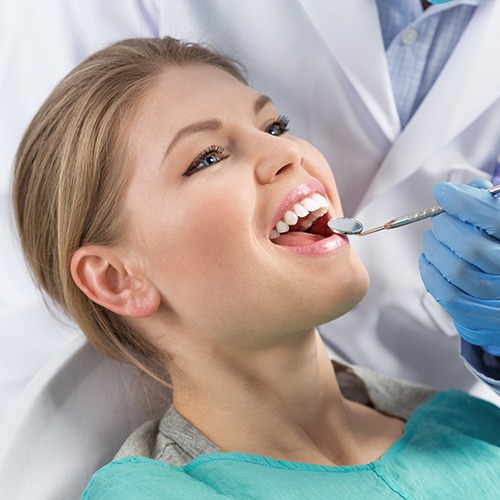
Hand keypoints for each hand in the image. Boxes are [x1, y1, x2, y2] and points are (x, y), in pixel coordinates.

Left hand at [419, 178, 499, 354]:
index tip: (442, 192)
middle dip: (444, 227)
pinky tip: (430, 260)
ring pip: (455, 269)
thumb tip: (469, 190)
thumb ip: (487, 202)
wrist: (499, 294)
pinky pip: (445, 291)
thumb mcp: (497, 220)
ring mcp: (495, 293)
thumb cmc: (496, 246)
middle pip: (470, 245)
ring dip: (434, 248)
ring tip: (432, 239)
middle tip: (437, 219)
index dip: (462, 202)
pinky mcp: (475, 311)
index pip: (492, 217)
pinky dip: (429, 271)